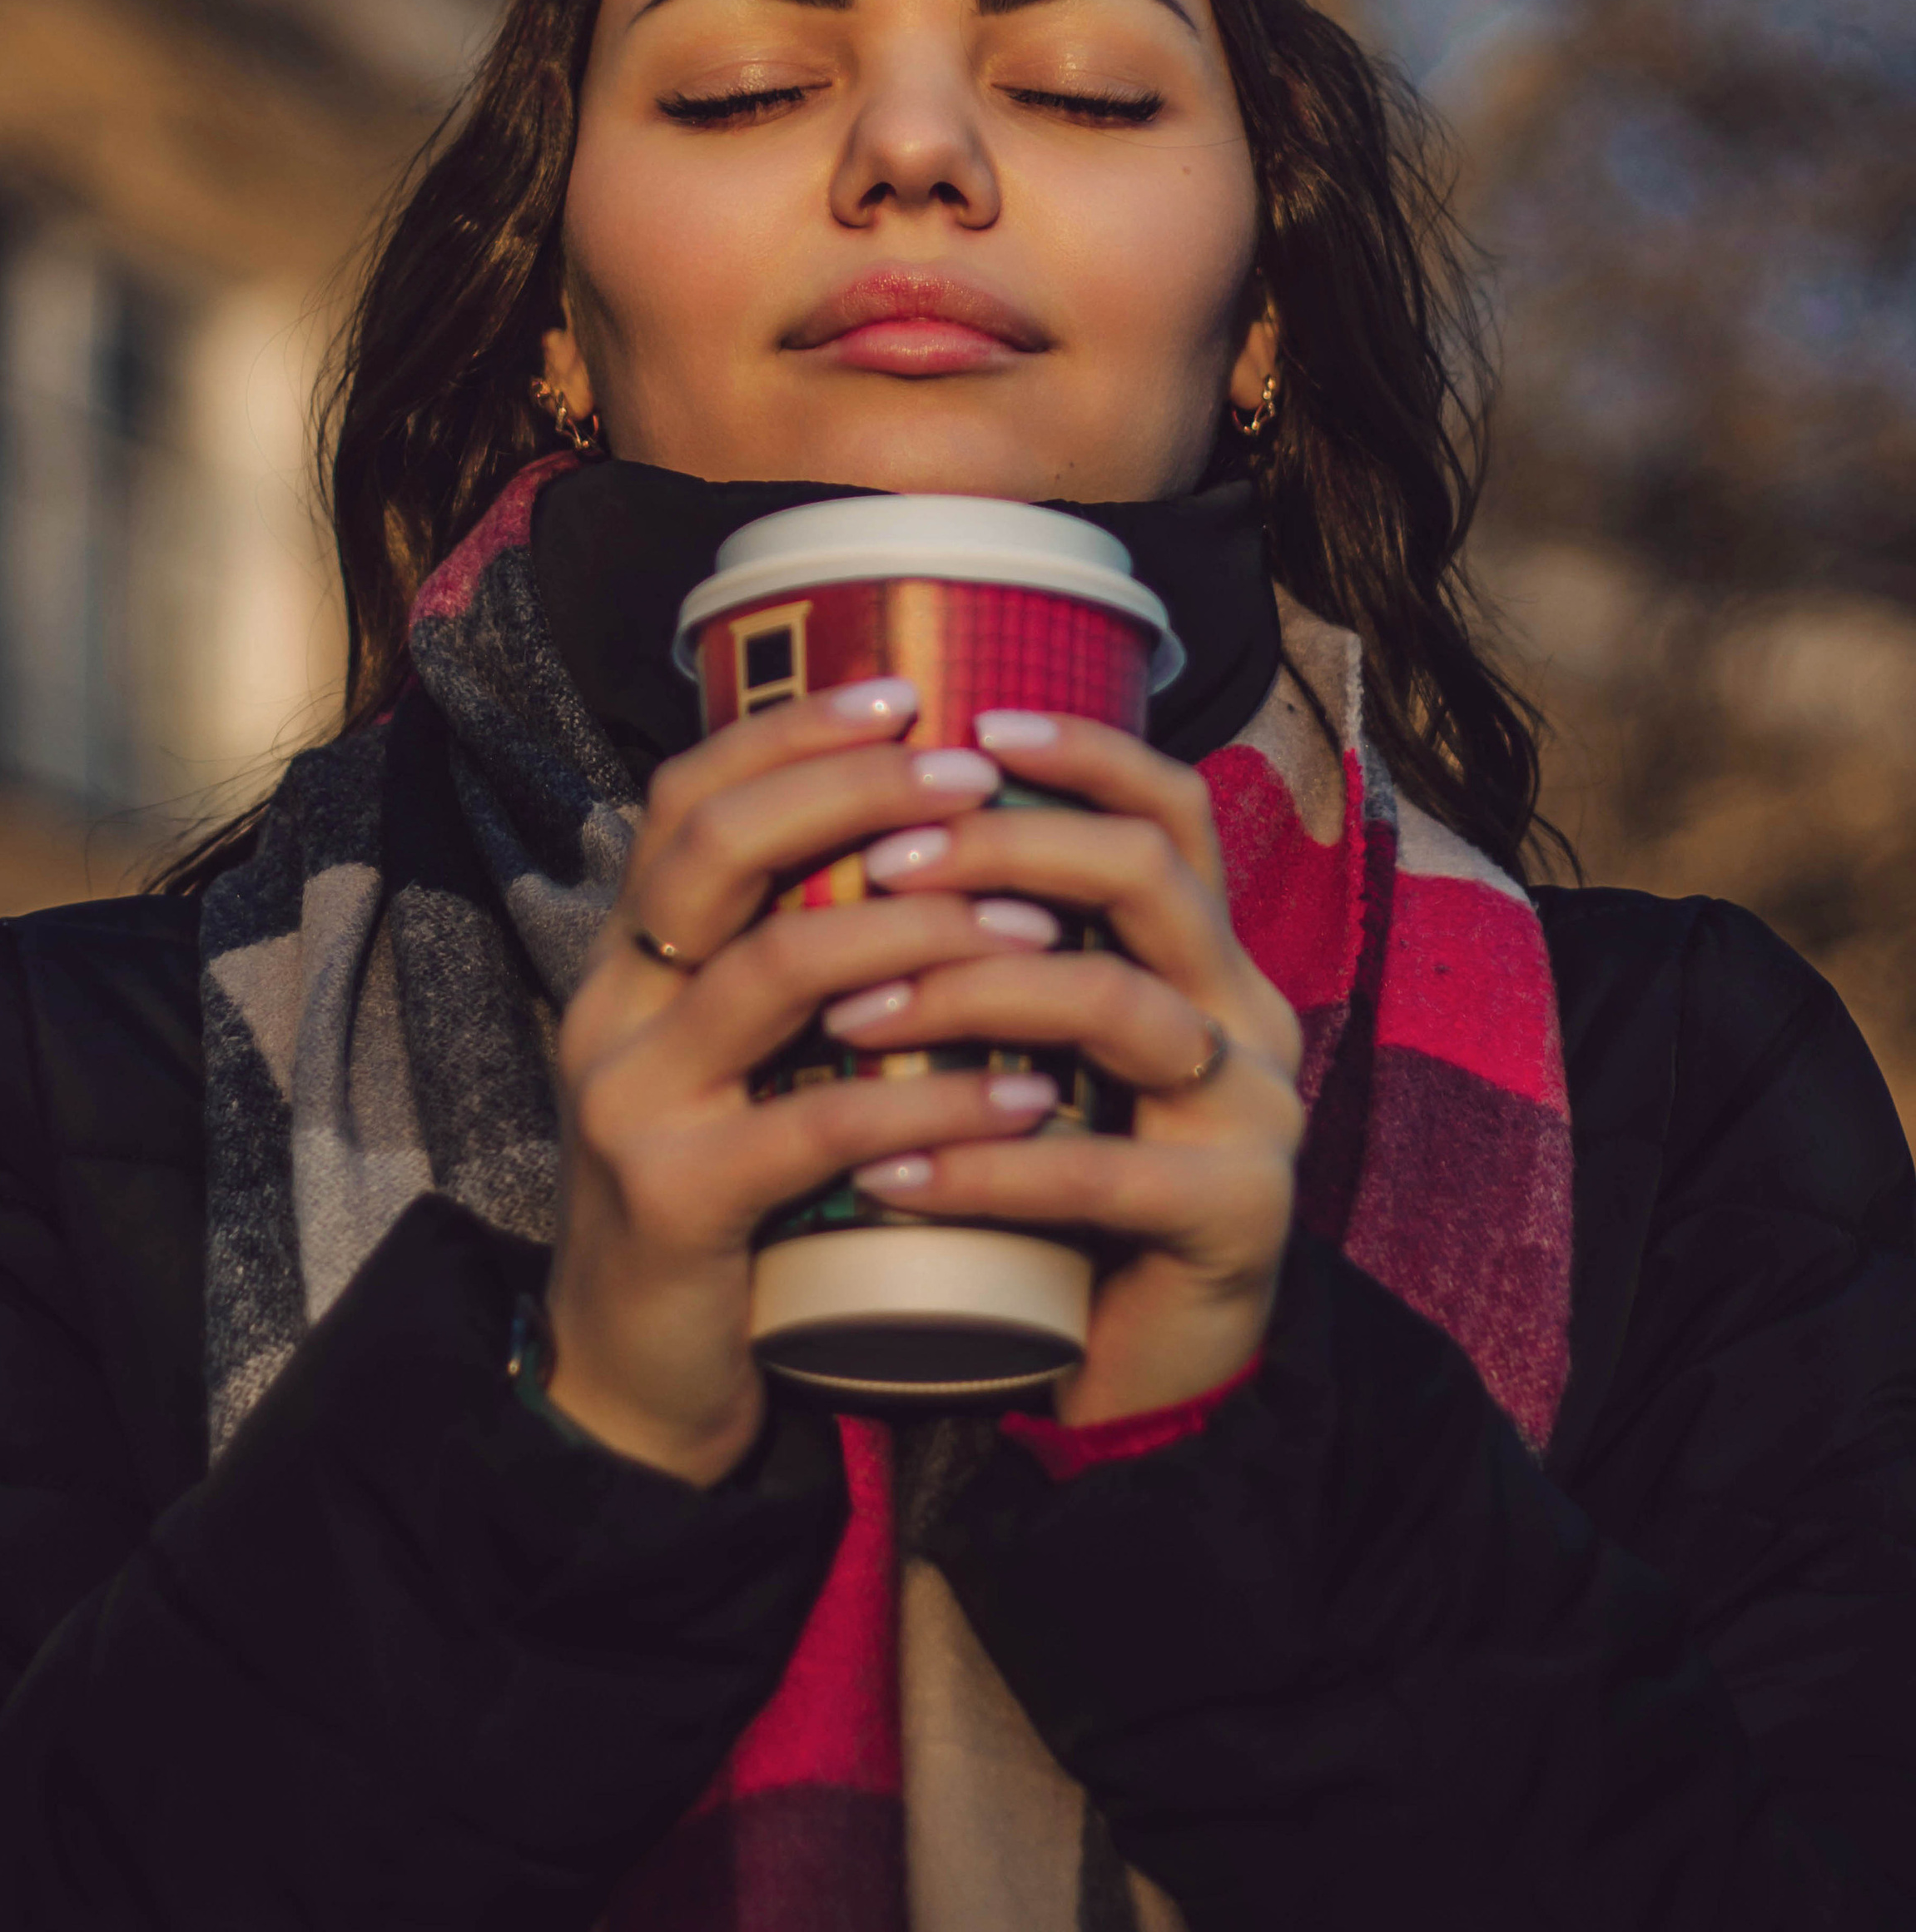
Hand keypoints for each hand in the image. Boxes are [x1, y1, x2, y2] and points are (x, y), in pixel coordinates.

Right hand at [543, 680, 1066, 1483]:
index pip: (689, 797)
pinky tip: (1027, 1094)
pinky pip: (819, 1125)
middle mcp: (612, 1006)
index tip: (910, 692)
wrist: (638, 1384)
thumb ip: (794, 957)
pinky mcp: (678, 1203)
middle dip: (856, 795)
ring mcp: (632, 1103)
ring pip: (776, 969)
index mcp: (629, 956)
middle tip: (978, 780)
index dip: (791, 733)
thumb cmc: (726, 1200)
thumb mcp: (740, 1058)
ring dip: (919, 933)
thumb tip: (930, 836)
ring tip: (1036, 925)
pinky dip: (934, 1100)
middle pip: (720, 848)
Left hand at [845, 709, 1305, 1424]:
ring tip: (846, 1012)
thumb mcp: (1031, 1054)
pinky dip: (984, 1162)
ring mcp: (1254, 1112)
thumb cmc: (1055, 1196)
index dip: (1083, 751)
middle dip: (1002, 851)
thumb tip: (856, 833)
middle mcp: (1244, 1010)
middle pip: (1146, 873)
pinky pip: (1102, 1172)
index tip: (969, 720)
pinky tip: (887, 1172)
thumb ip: (996, 957)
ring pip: (1118, 1003)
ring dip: (970, 994)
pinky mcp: (1239, 1217)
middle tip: (874, 864)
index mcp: (1201, 954)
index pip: (1169, 806)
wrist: (1136, 1380)